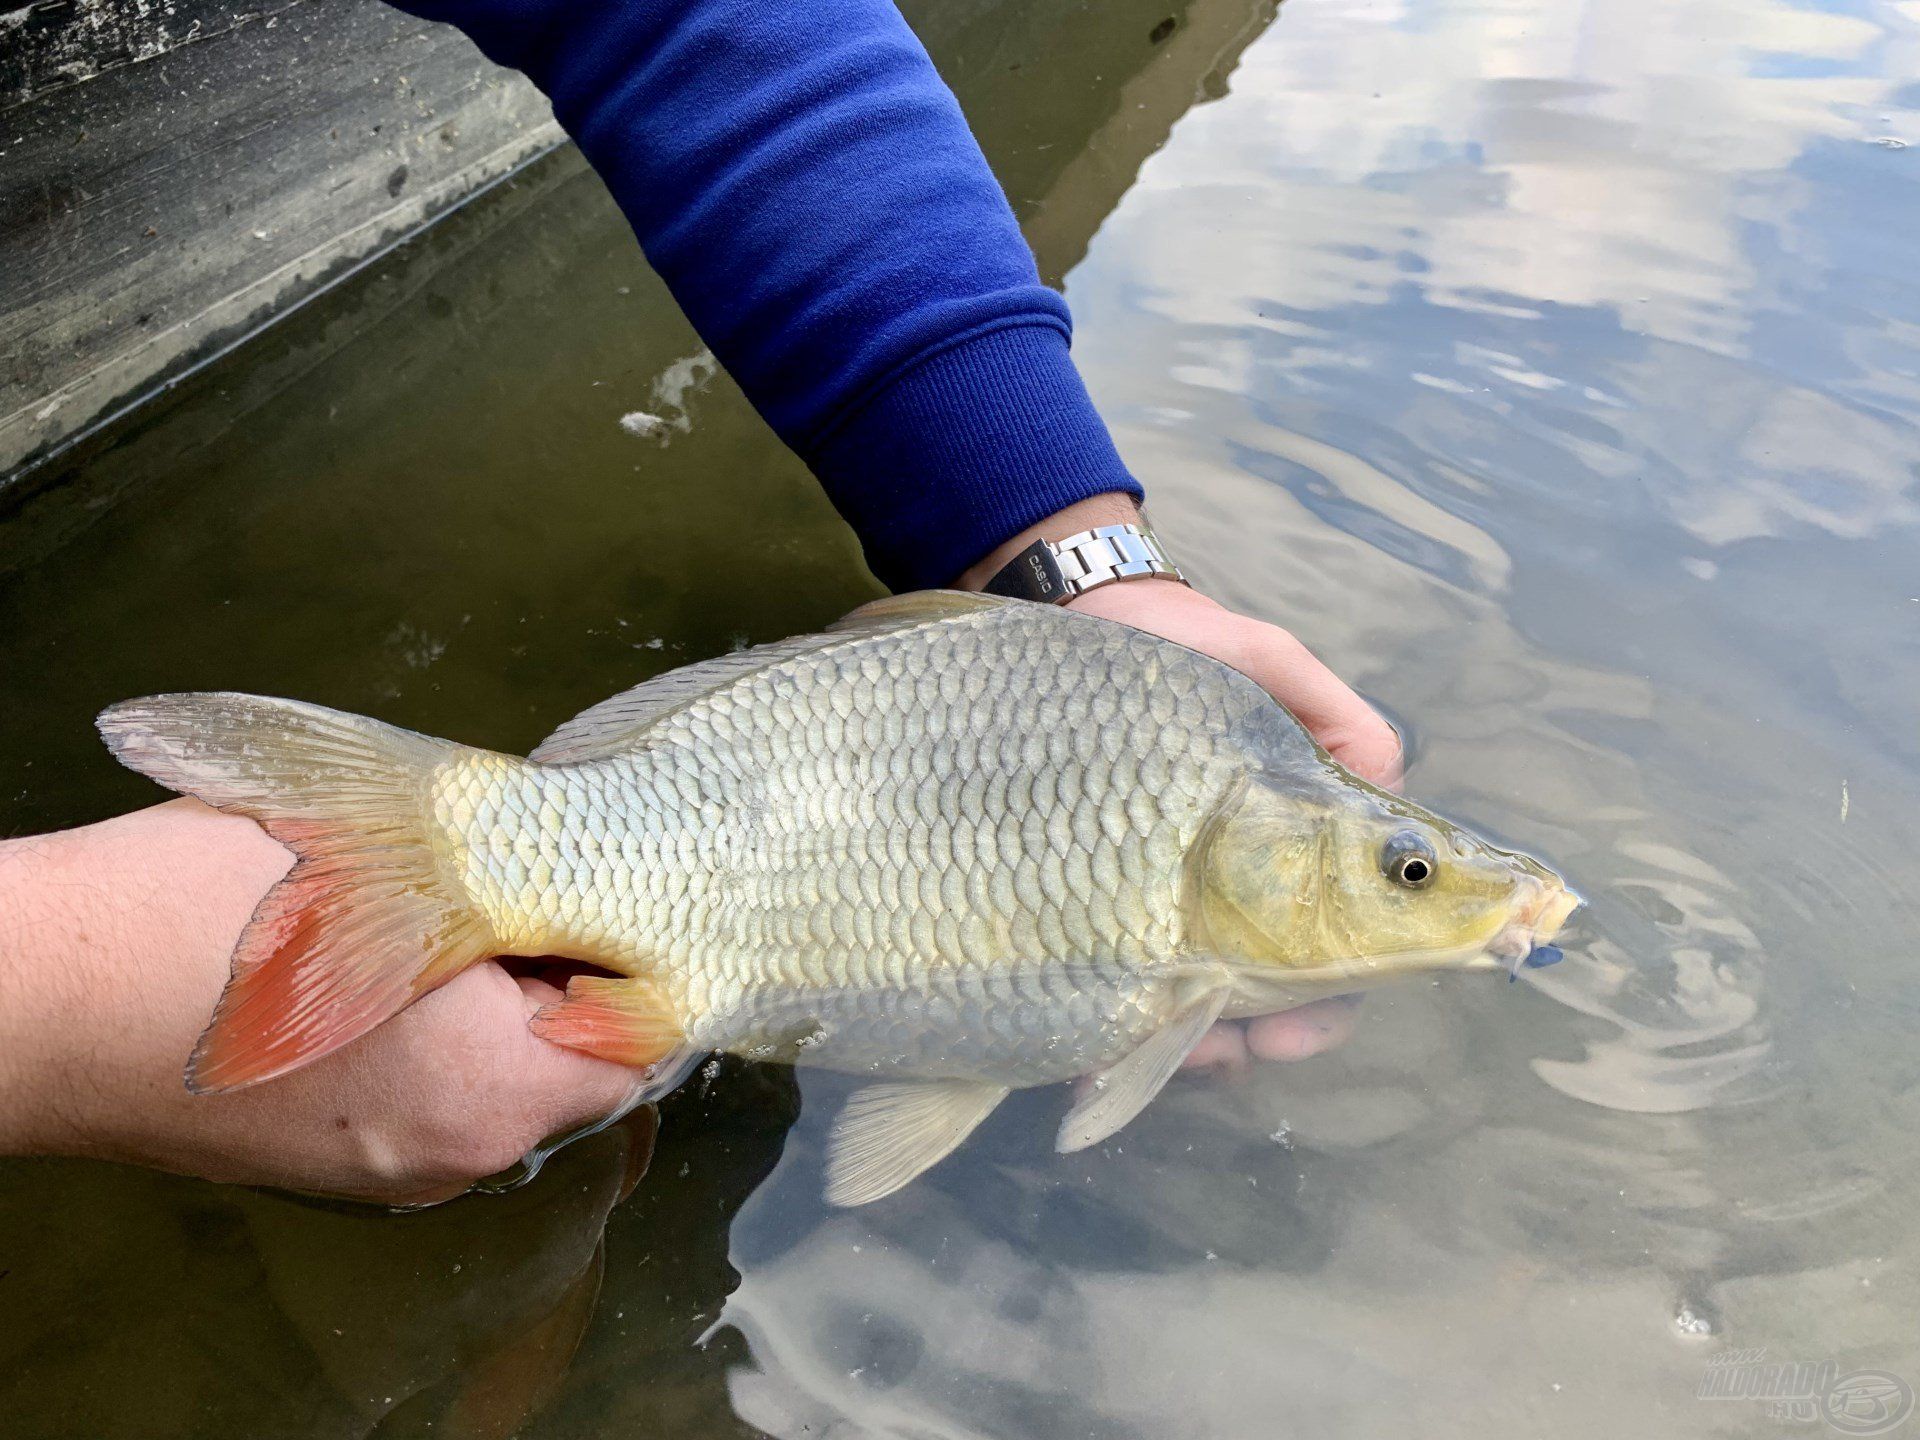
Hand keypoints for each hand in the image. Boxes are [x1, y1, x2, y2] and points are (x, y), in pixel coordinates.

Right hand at [0, 800, 641, 1203]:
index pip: (642, 1044)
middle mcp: (455, 1157)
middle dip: (567, 976)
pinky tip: (383, 966)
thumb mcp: (394, 847)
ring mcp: (387, 1172)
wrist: (38, 997)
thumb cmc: (205, 911)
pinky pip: (430, 1100)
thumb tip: (585, 855)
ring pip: (502, 1082)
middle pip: (575, 1067)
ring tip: (447, 916)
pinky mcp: (331, 1163)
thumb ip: (521, 868)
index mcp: (495, 1094)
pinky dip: (435, 1039)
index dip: (637, 955)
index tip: (609, 890)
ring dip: (499, 1006)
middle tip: (531, 886)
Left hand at [958, 493, 1403, 1067]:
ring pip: (1210, 1000)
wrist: (1081, 629)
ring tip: (1167, 1051)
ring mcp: (1182, 897)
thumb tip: (1382, 780)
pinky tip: (1106, 1052)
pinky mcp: (1116, 903)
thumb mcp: (1264, 659)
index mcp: (1299, 835)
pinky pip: (1132, 984)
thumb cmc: (1181, 645)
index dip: (1340, 986)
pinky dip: (1132, 1027)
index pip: (1347, 931)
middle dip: (1273, 1030)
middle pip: (1286, 986)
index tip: (1311, 1011)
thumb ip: (1327, 711)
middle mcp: (1250, 878)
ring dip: (1201, 1042)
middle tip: (1243, 1050)